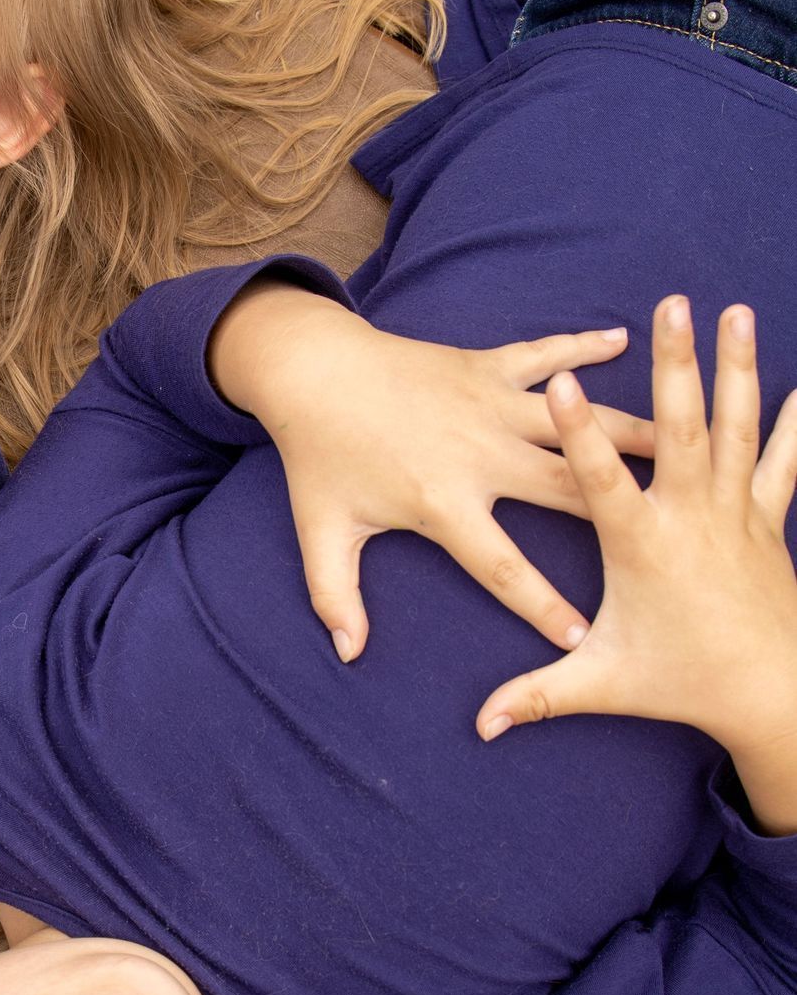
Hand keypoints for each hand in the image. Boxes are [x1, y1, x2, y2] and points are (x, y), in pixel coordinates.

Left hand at [209, 284, 654, 657]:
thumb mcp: (321, 533)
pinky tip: (627, 341)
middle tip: (681, 528)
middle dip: (624, 509)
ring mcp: (488, 404)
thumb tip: (347, 653)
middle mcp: (479, 453)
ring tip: (684, 440)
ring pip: (574, 420)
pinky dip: (583, 344)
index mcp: (444, 502)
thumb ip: (335, 597)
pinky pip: (546, 352)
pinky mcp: (487, 365)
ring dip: (629, 428)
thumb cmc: (318, 457)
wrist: (310, 370)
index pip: (502, 568)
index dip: (543, 607)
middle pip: (566, 489)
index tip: (584, 637)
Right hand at [477, 298, 796, 830]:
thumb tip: (480, 725)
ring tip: (736, 312)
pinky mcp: (765, 520)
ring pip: (735, 426)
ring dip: (735, 367)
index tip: (565, 382)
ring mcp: (734, 513)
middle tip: (674, 307)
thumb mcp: (602, 686)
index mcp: (641, 548)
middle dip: (676, 365)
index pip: (600, 480)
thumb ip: (538, 696)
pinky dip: (792, 421)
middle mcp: (690, 519)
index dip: (582, 432)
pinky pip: (782, 460)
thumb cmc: (682, 685)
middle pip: (680, 428)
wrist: (773, 695)